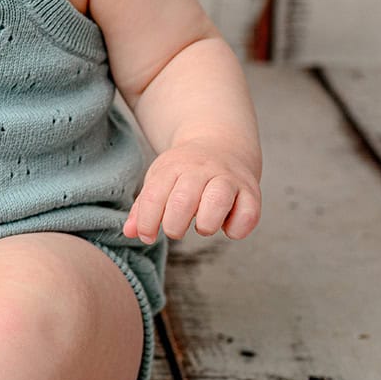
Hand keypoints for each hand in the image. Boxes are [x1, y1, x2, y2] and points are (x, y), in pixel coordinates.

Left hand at [122, 141, 260, 242]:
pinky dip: (237, 228)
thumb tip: (129, 232)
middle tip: (175, 229)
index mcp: (173, 167)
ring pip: (217, 202)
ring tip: (202, 226)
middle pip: (183, 201)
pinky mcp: (251, 191)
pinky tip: (227, 226)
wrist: (222, 144)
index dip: (146, 223)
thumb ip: (144, 207)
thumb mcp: (160, 180)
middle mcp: (201, 170)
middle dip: (174, 226)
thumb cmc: (186, 171)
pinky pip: (248, 213)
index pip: (154, 197)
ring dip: (206, 224)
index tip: (147, 235)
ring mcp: (228, 179)